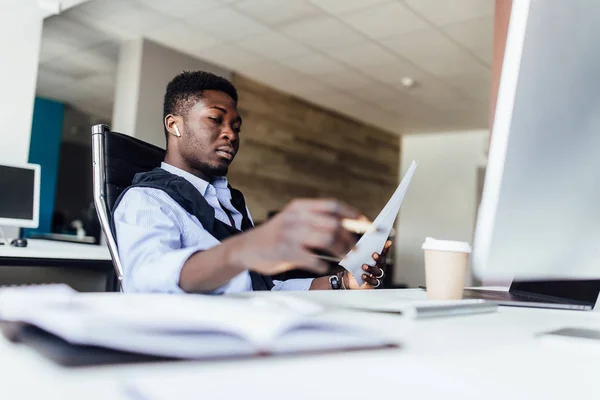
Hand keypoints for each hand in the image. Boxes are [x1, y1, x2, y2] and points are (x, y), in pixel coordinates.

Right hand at [232, 199, 362, 275]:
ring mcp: (289, 233)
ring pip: (326, 239)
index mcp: (300, 207)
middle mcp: (296, 217)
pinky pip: (311, 258)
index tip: (367, 225)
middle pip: (333, 224)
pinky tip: (324, 267)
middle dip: (351, 239)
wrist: (246, 248)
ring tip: (347, 259)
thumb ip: (315, 222)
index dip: (353, 214)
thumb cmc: (276, 236)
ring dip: (342, 251)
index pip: (333, 206)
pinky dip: (322, 264)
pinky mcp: (284, 251)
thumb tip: (348, 228)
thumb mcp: (293, 221)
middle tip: (359, 250)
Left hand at [342, 240, 391, 289]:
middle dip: (379, 258)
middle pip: (382, 262)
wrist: (351, 282)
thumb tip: (357, 247)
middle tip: (374, 254)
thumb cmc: (356, 270)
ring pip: (378, 272)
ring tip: (364, 266)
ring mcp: (378, 277)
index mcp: (376, 261)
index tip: (388, 242)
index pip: (383, 253)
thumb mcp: (356, 261)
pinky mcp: (375, 285)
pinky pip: (374, 282)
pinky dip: (368, 278)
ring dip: (371, 268)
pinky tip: (363, 276)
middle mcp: (380, 268)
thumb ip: (359, 255)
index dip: (386, 248)